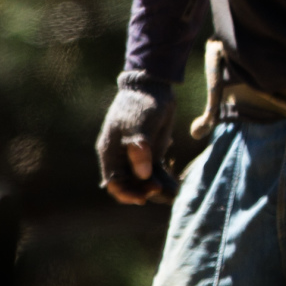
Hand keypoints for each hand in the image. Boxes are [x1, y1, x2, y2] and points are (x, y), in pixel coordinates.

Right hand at [97, 72, 177, 203]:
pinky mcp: (151, 153)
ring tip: (172, 192)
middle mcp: (121, 157)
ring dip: (156, 189)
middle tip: (160, 189)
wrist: (154, 87)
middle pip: (129, 184)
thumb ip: (140, 149)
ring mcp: (136, 156)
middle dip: (143, 191)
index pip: (113, 182)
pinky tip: (175, 187)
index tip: (143, 197)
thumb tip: (143, 175)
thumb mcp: (139, 125)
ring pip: (144, 181)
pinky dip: (164, 180)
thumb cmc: (141, 104)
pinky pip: (156, 172)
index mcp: (111, 152)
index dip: (126, 193)